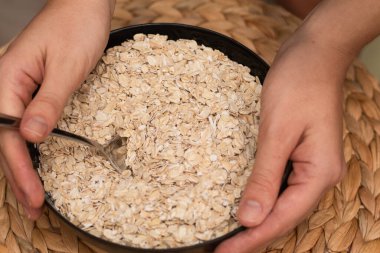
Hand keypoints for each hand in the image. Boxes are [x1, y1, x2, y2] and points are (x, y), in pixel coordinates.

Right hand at [0, 0, 113, 218]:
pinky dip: (31, 147)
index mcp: (7, 81)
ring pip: (14, 135)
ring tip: (33, 195)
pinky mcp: (31, 88)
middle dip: (21, 176)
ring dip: (25, 166)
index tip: (35, 199)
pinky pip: (25, 122)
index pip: (10, 136)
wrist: (84, 5)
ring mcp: (17, 88)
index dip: (22, 171)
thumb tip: (31, 138)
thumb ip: (48, 103)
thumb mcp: (67, 68)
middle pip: (7, 140)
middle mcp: (6, 87)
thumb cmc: (77, 28)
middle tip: (33, 209)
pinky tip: (37, 160)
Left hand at [215, 30, 349, 252]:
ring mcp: (310, 167)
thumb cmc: (298, 86)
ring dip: (256, 221)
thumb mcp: (277, 133)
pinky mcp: (298, 156)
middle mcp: (319, 177)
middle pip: (284, 217)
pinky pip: (280, 187)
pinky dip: (261, 199)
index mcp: (319, 175)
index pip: (282, 218)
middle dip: (253, 236)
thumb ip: (265, 177)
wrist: (313, 55)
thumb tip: (250, 219)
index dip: (252, 240)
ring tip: (229, 236)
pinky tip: (244, 205)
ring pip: (281, 205)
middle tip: (221, 249)